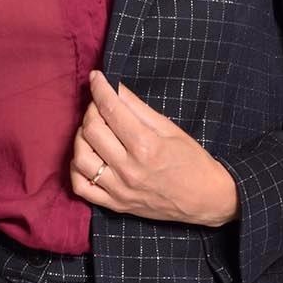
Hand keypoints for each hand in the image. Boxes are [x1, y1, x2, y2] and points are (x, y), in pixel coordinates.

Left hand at [70, 70, 238, 226]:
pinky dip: (76, 169)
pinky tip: (87, 157)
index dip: (100, 89)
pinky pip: (82, 188)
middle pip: (92, 131)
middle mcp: (129, 169)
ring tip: (94, 130)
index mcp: (146, 146)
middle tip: (100, 105)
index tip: (96, 77)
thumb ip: (140, 109)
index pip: (111, 110)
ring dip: (81, 137)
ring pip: (80, 158)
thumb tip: (117, 89)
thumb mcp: (171, 129)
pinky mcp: (116, 205)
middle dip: (91, 110)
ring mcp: (120, 189)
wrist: (206, 200)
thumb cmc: (193, 162)